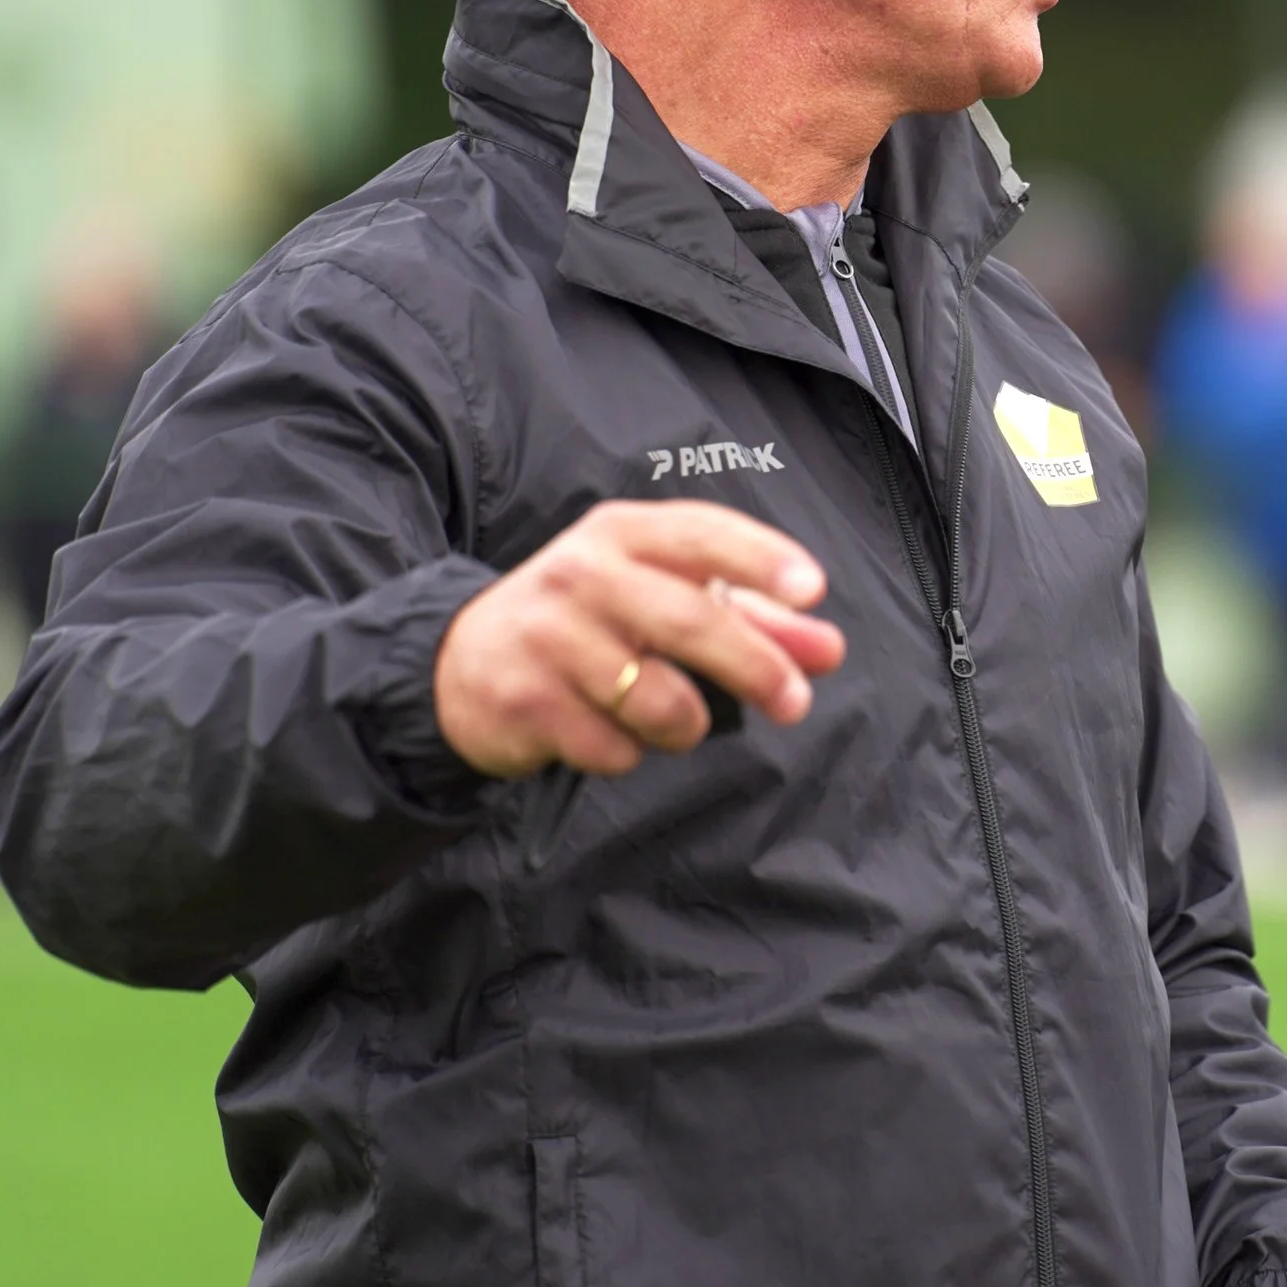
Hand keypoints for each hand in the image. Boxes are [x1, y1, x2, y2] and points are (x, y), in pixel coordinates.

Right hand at [434, 503, 843, 777]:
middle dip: (756, 666)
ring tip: (666, 715)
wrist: (460, 661)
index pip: (701, 534)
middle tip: (795, 702)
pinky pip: (616, 748)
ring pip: (660, 700)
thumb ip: (747, 618)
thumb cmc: (584, 623)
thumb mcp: (654, 599)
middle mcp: (581, 574)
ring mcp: (549, 637)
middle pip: (691, 620)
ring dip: (683, 725)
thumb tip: (827, 648)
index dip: (761, 559)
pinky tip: (602, 729)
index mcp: (620, 534)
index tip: (812, 590)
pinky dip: (628, 752)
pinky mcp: (527, 699)